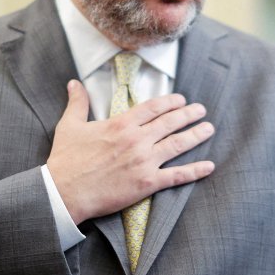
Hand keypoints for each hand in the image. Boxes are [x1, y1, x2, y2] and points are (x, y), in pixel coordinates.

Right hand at [49, 80, 215, 223]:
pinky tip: (209, 166)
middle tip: (201, 110)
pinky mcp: (147, 183)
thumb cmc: (66, 160)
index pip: (153, 107)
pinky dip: (195, 171)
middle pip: (170, 122)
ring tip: (209, 128)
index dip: (170, 102)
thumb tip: (74, 83)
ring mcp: (144, 161)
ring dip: (196, 135)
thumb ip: (77, 103)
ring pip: (177, 144)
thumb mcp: (70, 126)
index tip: (181, 100)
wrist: (65, 192)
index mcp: (121, 124)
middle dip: (188, 114)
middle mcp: (137, 140)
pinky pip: (177, 176)